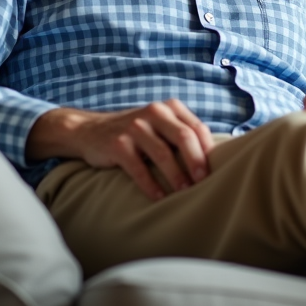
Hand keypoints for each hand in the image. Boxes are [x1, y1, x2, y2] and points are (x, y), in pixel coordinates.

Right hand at [28, 100, 213, 200]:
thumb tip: (215, 160)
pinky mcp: (117, 144)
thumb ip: (182, 134)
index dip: (208, 151)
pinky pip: (138, 168)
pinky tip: (158, 198)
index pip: (197, 128)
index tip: (215, 171)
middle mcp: (154, 113)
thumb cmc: (135, 134)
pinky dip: (150, 185)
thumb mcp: (159, 126)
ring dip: (176, 176)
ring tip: (184, 193)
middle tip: (203, 182)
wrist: (90, 131)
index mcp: (169, 108)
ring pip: (163, 153)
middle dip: (196, 161)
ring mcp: (134, 127)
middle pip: (184, 137)